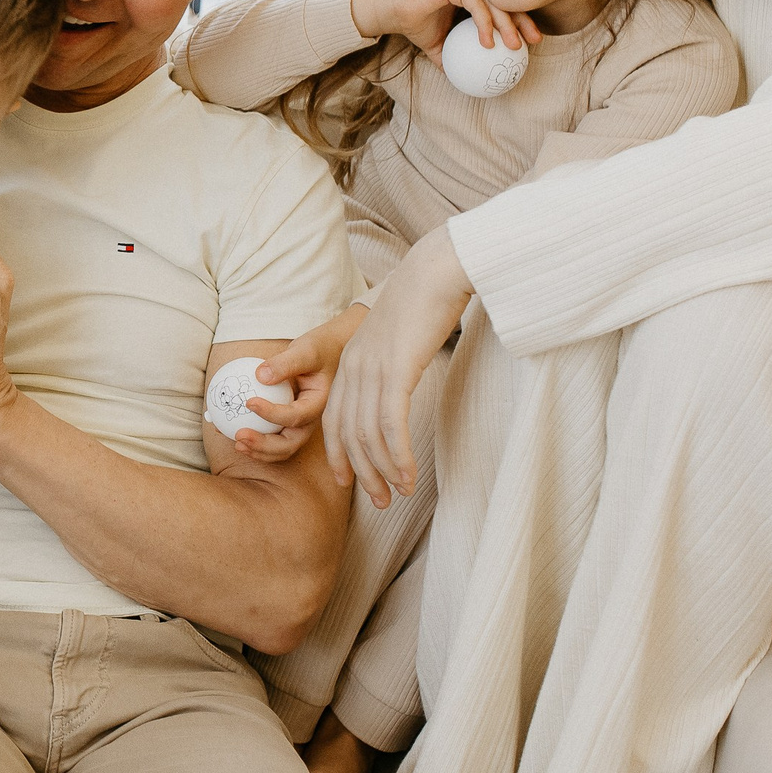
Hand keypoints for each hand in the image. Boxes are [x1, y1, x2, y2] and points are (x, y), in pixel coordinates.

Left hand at [230, 303, 367, 463]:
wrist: (330, 354)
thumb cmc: (319, 349)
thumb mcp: (306, 350)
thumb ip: (286, 363)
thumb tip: (259, 376)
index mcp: (319, 404)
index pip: (296, 416)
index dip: (272, 414)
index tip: (250, 402)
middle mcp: (311, 420)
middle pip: (290, 443)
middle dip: (264, 446)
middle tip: (239, 436)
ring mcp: (301, 425)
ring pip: (281, 447)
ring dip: (258, 451)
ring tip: (235, 443)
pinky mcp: (289, 424)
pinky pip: (273, 437)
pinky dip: (254, 440)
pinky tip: (230, 432)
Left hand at [323, 231, 471, 507]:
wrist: (437, 270)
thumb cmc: (425, 301)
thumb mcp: (397, 336)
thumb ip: (390, 362)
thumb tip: (398, 382)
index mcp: (352, 360)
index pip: (334, 417)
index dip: (339, 452)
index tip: (348, 480)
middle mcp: (354, 368)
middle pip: (348, 433)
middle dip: (362, 472)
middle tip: (379, 502)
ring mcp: (373, 370)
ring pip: (368, 435)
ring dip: (382, 471)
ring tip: (396, 496)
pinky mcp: (396, 371)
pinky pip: (391, 425)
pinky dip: (397, 456)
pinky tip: (408, 477)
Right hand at [352, 0, 540, 60]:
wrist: (390, 12)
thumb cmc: (415, 25)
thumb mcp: (440, 47)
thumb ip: (457, 56)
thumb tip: (471, 79)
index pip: (503, 6)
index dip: (521, 22)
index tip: (531, 43)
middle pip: (506, 1)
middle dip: (524, 21)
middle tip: (534, 42)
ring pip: (494, 2)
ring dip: (507, 25)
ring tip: (514, 46)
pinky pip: (477, 4)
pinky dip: (484, 23)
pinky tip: (489, 42)